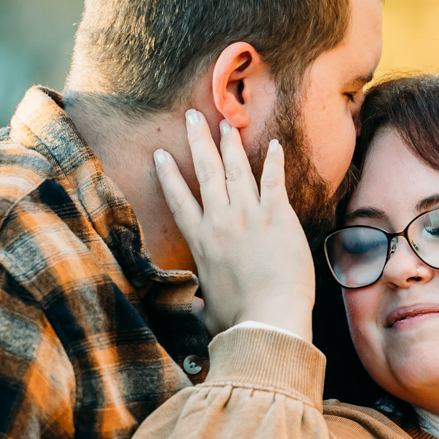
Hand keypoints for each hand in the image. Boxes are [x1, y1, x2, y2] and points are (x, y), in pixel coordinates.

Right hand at [153, 112, 314, 340]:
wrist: (269, 320)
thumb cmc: (239, 321)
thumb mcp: (209, 313)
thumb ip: (199, 304)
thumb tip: (193, 309)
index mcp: (202, 243)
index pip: (179, 201)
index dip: (169, 176)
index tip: (160, 155)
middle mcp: (222, 222)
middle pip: (206, 172)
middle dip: (198, 141)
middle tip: (192, 117)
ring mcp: (250, 216)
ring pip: (236, 170)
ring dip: (230, 144)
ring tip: (226, 124)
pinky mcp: (278, 217)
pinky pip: (274, 181)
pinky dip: (274, 161)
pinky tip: (275, 144)